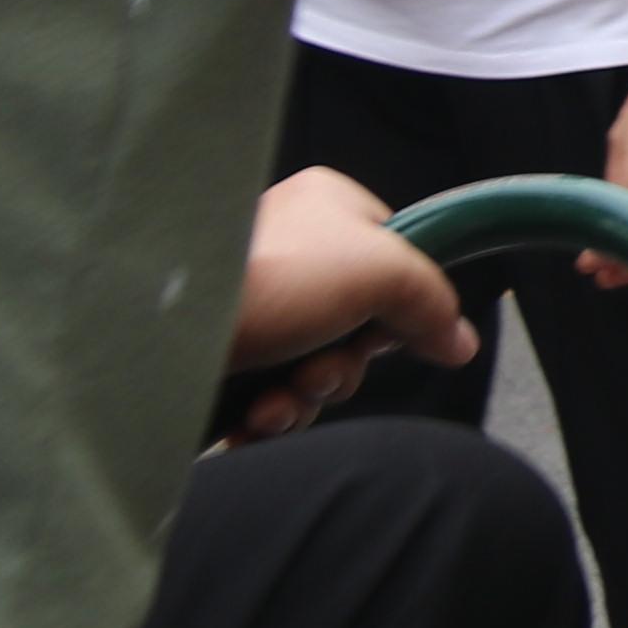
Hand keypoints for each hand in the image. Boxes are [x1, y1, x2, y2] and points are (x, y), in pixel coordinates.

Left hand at [226, 165, 474, 438]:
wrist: (166, 334)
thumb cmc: (276, 278)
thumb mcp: (384, 272)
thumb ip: (433, 303)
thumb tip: (461, 342)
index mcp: (328, 208)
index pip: (393, 259)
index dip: (396, 306)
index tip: (378, 327)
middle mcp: (290, 253)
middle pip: (355, 327)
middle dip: (342, 366)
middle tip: (317, 368)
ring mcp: (254, 307)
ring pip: (314, 369)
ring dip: (306, 397)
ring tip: (275, 401)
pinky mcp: (222, 357)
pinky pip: (269, 397)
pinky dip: (268, 417)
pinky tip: (252, 418)